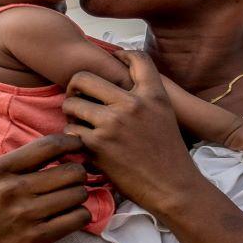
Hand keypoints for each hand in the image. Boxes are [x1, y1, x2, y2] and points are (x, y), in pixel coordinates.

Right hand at [0, 134, 91, 242]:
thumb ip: (20, 162)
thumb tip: (62, 146)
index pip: (48, 146)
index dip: (71, 142)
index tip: (78, 145)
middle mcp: (12, 190)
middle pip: (70, 171)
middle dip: (78, 174)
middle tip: (74, 180)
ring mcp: (25, 215)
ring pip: (78, 194)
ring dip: (79, 196)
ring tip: (69, 199)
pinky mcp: (36, 238)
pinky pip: (78, 218)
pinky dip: (80, 216)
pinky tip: (70, 216)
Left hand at [62, 51, 204, 205]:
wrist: (172, 186)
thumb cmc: (167, 151)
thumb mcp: (165, 113)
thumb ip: (147, 91)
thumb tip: (123, 64)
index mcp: (153, 94)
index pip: (135, 57)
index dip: (119, 55)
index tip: (110, 62)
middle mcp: (133, 104)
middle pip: (85, 77)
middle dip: (74, 87)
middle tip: (78, 97)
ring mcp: (113, 124)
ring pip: (72, 104)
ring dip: (71, 114)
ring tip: (78, 122)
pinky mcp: (98, 146)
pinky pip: (70, 131)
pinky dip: (73, 137)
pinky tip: (83, 143)